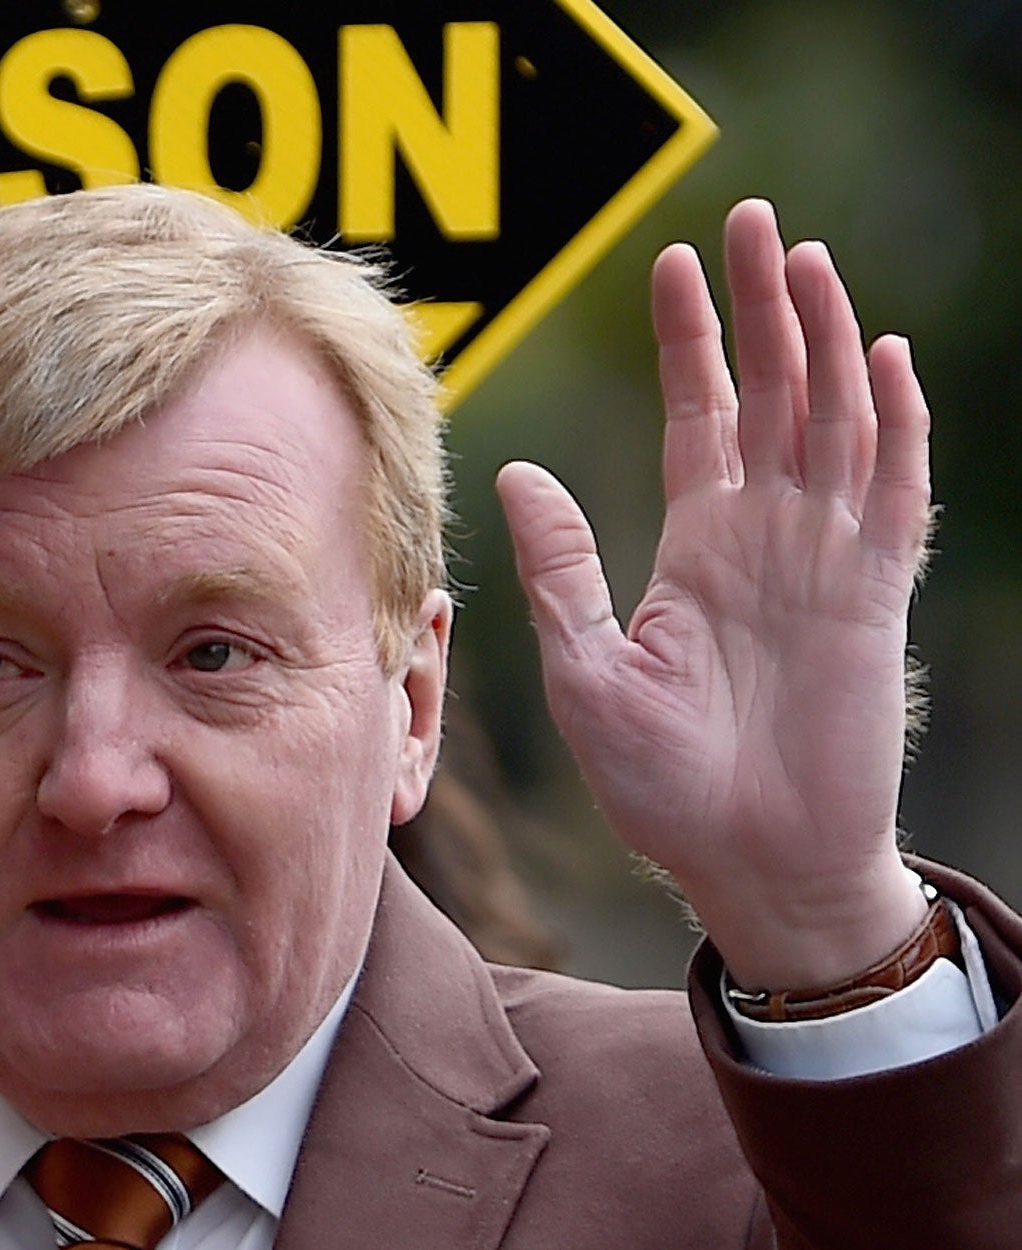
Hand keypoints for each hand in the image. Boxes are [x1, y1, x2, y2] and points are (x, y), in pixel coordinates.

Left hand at [495, 199, 931, 989]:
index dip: (692, 339)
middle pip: (774, 393)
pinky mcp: (874, 599)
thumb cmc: (664, 786)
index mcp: (699, 546)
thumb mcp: (588, 672)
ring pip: (837, 422)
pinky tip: (884, 358)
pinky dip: (898, 427)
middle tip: (753, 220)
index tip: (674, 258)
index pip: (699, 415)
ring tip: (808, 262)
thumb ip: (563, 571)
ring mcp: (827, 561)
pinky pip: (895, 496)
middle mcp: (767, 538)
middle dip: (764, 309)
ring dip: (828, 342)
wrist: (749, 864)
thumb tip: (517, 472)